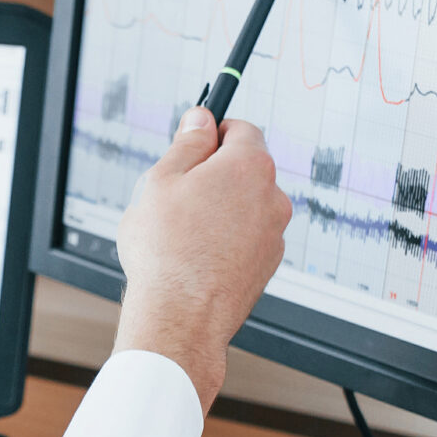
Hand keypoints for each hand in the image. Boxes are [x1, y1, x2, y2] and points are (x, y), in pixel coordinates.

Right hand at [113, 106, 291, 410]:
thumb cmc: (166, 251)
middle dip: (213, 174)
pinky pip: (246, 237)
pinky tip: (196, 256)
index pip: (240, 128)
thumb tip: (200, 119)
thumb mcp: (161, 180)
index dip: (212, 132)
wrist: (181, 318)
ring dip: (219, 209)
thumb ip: (186, 142)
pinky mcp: (268, 264)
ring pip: (244, 205)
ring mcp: (274, 233)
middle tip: (175, 194)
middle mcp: (272, 197)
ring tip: (181, 233)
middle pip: (244, 168)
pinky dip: (226, 239)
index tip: (192, 142)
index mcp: (249, 166)